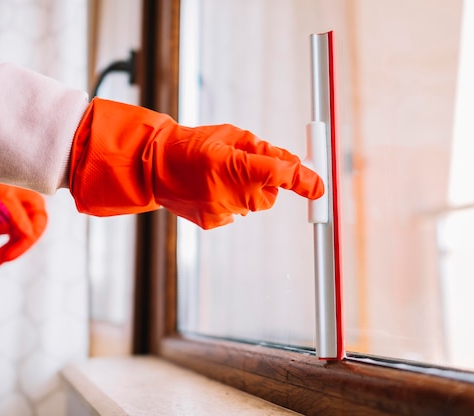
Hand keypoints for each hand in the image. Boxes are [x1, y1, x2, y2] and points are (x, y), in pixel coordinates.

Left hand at [0, 179, 46, 271]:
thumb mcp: (3, 192)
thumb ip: (16, 214)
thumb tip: (28, 235)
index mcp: (34, 202)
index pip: (34, 231)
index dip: (21, 246)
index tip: (5, 259)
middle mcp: (25, 207)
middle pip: (17, 236)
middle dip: (1, 249)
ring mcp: (10, 208)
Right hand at [70, 98, 323, 228]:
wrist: (153, 166)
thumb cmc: (193, 144)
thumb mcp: (231, 136)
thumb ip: (264, 150)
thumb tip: (292, 162)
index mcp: (235, 165)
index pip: (280, 175)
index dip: (304, 181)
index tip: (319, 188)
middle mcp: (230, 193)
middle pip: (270, 196)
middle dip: (267, 183)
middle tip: (248, 166)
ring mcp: (221, 211)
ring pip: (253, 206)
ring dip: (247, 192)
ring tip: (221, 175)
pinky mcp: (213, 223)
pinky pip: (236, 213)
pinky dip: (232, 201)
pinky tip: (211, 189)